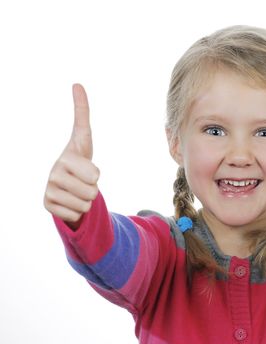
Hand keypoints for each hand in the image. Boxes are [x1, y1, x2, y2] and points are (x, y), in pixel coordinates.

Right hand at [44, 84, 99, 227]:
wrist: (65, 180)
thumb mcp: (83, 136)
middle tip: (83, 180)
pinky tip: (69, 200)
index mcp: (65, 158)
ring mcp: (48, 191)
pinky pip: (77, 214)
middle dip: (93, 188)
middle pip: (93, 191)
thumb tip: (77, 83)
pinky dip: (78, 210)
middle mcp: (53, 174)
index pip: (94, 174)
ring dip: (86, 199)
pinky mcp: (47, 206)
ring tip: (77, 189)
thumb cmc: (78, 156)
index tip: (83, 167)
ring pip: (86, 204)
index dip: (95, 174)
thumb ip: (82, 112)